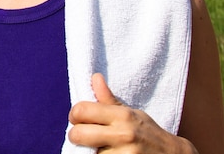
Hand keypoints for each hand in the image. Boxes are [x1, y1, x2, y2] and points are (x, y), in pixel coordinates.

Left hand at [68, 73, 196, 152]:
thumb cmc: (148, 133)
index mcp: (122, 115)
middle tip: (82, 136)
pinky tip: (108, 153)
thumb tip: (95, 77)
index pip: (81, 110)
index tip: (78, 119)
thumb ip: (109, 99)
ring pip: (88, 152)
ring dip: (90, 151)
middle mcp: (123, 134)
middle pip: (78, 134)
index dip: (74, 115)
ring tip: (101, 147)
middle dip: (75, 135)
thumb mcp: (131, 112)